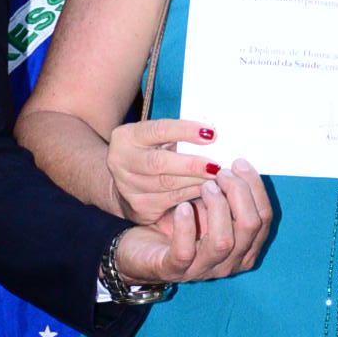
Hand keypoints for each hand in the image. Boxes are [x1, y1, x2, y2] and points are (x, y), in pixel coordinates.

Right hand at [105, 116, 220, 225]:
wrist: (124, 183)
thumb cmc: (148, 153)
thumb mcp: (154, 139)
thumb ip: (175, 135)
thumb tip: (211, 135)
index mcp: (126, 137)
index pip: (158, 130)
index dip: (185, 131)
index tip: (211, 134)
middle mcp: (121, 161)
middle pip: (159, 162)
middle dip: (191, 164)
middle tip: (216, 165)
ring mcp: (128, 186)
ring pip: (167, 184)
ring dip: (195, 181)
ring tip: (216, 178)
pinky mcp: (139, 206)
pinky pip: (171, 200)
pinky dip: (191, 193)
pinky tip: (206, 190)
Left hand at [112, 161, 272, 285]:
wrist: (139, 253)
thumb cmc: (176, 228)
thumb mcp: (205, 208)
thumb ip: (224, 194)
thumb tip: (236, 163)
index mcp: (243, 248)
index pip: (264, 218)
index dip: (255, 187)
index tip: (239, 163)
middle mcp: (228, 263)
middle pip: (250, 227)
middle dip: (239, 192)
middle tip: (220, 172)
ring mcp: (202, 269)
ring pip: (223, 242)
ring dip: (217, 206)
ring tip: (204, 186)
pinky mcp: (173, 269)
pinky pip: (185, 251)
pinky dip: (185, 226)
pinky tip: (182, 207)